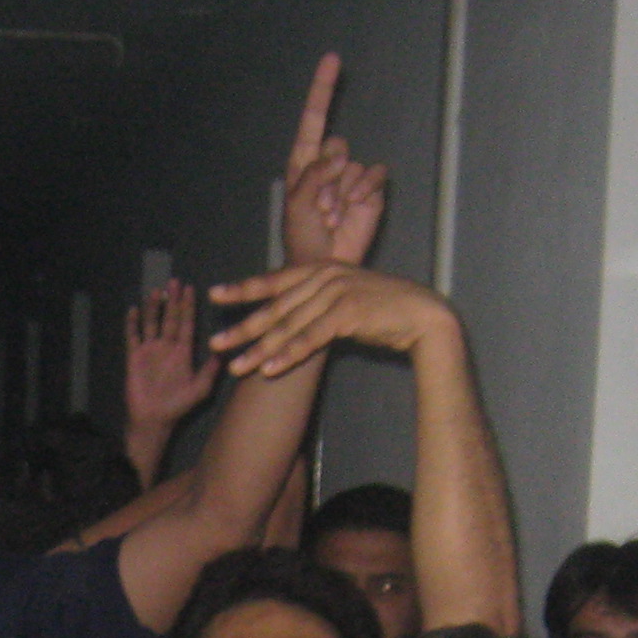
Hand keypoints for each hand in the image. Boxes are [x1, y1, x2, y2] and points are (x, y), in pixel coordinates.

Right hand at [124, 281, 218, 434]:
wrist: (153, 419)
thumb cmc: (177, 405)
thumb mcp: (200, 389)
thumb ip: (210, 370)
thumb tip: (223, 352)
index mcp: (183, 352)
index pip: (186, 323)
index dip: (188, 307)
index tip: (190, 289)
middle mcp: (167, 347)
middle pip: (170, 318)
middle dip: (172, 300)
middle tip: (174, 281)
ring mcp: (150, 350)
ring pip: (152, 323)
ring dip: (153, 307)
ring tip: (156, 291)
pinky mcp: (134, 357)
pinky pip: (133, 337)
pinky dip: (132, 324)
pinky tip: (133, 310)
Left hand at [206, 261, 452, 377]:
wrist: (421, 315)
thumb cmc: (382, 310)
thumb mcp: (345, 298)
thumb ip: (317, 302)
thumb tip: (291, 318)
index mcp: (322, 268)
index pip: (275, 280)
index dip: (244, 288)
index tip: (215, 294)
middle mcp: (326, 276)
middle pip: (276, 306)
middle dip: (243, 327)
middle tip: (215, 344)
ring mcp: (336, 292)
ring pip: (289, 325)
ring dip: (260, 348)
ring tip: (235, 366)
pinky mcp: (347, 312)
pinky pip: (310, 338)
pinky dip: (288, 354)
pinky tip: (268, 369)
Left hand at [279, 54, 390, 267]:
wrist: (325, 266)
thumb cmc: (302, 240)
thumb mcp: (297, 206)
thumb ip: (313, 175)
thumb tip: (339, 154)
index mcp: (303, 164)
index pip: (313, 120)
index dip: (322, 90)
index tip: (332, 59)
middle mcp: (328, 165)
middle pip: (336, 144)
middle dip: (329, 176)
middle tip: (321, 206)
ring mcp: (350, 177)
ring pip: (354, 165)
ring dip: (344, 191)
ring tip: (334, 215)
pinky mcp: (370, 190)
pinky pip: (374, 174)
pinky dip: (365, 190)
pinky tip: (354, 208)